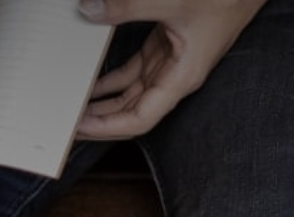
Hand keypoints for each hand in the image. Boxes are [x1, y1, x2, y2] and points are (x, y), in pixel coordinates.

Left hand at [75, 0, 265, 140]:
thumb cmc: (227, 0)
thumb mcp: (173, 1)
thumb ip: (128, 6)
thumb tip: (92, 10)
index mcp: (182, 77)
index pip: (140, 118)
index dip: (108, 126)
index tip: (80, 126)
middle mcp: (176, 77)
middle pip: (132, 112)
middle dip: (99, 120)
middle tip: (66, 124)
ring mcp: (170, 64)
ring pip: (131, 94)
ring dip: (102, 102)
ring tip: (73, 106)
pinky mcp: (165, 48)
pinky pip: (133, 72)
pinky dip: (111, 78)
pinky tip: (90, 80)